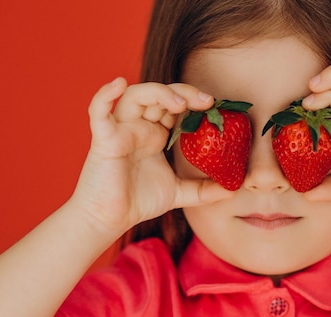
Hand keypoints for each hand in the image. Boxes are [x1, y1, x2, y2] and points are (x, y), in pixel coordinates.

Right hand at [71, 78, 233, 235]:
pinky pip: (98, 110)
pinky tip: (118, 83)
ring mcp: (121, 130)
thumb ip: (204, 190)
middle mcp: (139, 127)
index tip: (216, 107)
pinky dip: (105, 94)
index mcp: (156, 134)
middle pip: (160, 95)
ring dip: (159, 93)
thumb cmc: (139, 201)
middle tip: (207, 102)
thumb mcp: (179, 193)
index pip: (176, 106)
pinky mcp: (104, 139)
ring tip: (180, 104)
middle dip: (184, 93)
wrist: (110, 219)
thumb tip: (233, 189)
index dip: (194, 101)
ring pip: (136, 96)